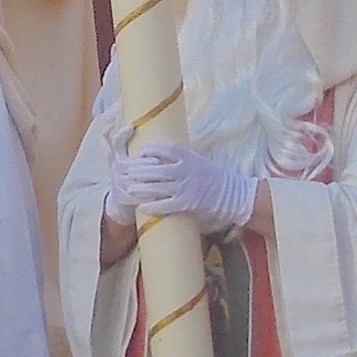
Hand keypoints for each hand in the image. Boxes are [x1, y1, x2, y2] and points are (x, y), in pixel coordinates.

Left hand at [112, 143, 259, 233]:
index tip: (139, 152)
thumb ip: (181, 157)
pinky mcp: (187, 203)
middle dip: (139, 171)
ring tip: (128, 188)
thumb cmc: (213, 176)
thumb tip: (161, 152)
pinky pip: (166, 205)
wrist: (231, 193)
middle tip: (125, 171)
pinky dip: (152, 205)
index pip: (166, 150)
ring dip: (140, 188)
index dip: (151, 150)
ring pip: (157, 187)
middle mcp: (186, 171)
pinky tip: (142, 206)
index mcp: (188, 158)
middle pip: (156, 169)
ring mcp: (186, 188)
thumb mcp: (197, 160)